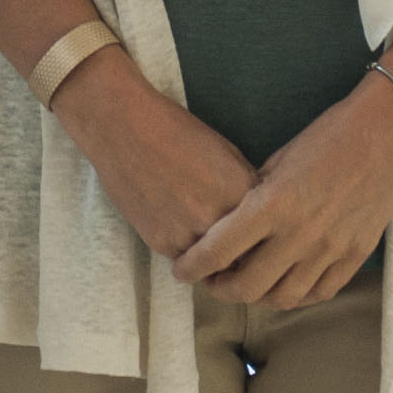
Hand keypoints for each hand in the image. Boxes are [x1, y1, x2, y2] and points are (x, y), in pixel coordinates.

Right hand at [46, 49, 261, 264]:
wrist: (123, 127)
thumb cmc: (176, 131)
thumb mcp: (226, 152)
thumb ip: (245, 188)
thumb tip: (260, 216)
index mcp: (242, 193)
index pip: (269, 233)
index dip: (266, 235)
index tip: (262, 235)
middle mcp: (219, 220)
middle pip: (245, 256)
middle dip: (244, 252)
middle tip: (237, 244)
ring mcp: (189, 235)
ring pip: (215, 265)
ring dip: (215, 257)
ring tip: (204, 233)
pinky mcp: (162, 243)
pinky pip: (186, 259)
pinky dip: (187, 250)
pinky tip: (180, 225)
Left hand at [172, 73, 392, 309]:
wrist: (388, 131)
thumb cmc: (328, 135)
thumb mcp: (278, 161)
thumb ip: (253, 198)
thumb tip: (230, 225)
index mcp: (272, 204)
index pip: (218, 252)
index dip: (192, 268)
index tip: (181, 270)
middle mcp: (300, 233)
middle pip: (247, 287)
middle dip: (220, 289)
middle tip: (212, 281)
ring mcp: (331, 249)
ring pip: (283, 298)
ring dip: (258, 296)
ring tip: (248, 284)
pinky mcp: (356, 255)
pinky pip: (320, 293)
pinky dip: (297, 295)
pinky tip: (285, 284)